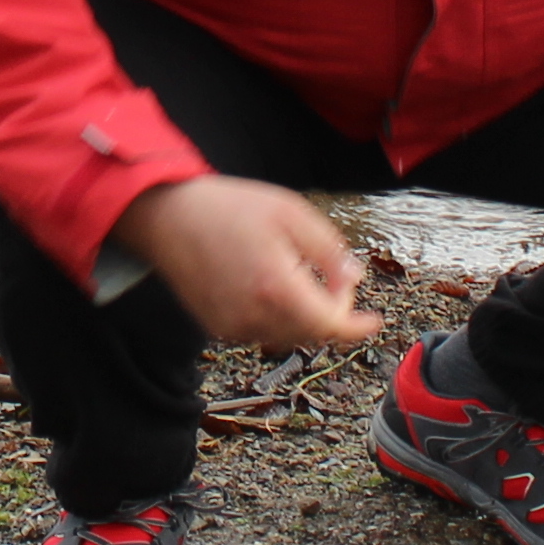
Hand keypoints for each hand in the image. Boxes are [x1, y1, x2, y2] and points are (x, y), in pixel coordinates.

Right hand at [111, 176, 380, 349]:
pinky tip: (271, 286)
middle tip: (334, 278)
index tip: (375, 322)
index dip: (357, 327)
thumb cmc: (228, 208)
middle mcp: (255, 315)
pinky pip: (262, 333)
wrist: (168, 217)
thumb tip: (354, 277)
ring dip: (306, 317)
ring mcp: (233, 326)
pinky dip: (279, 318)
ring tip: (300, 277)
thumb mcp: (290, 213)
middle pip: (312, 334)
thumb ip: (329, 249)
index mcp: (277, 286)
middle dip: (332, 312)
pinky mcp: (218, 328)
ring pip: (288, 337)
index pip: (330, 325)